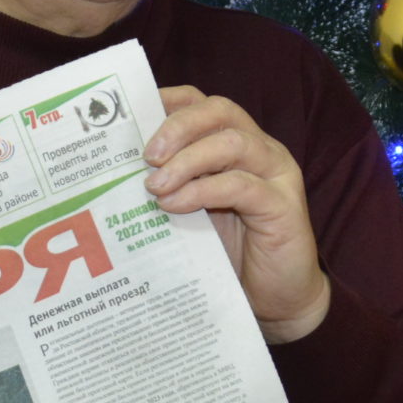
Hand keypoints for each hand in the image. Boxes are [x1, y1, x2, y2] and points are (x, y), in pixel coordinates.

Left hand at [148, 86, 330, 342]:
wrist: (277, 300)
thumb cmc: (231, 255)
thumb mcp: (192, 213)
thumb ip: (171, 186)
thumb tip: (119, 172)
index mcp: (236, 145)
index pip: (203, 104)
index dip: (168, 102)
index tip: (131, 116)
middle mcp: (260, 150)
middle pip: (220, 111)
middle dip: (177, 126)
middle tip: (146, 155)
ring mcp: (276, 175)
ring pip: (232, 142)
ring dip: (187, 160)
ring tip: (155, 185)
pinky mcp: (284, 206)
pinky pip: (242, 185)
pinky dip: (203, 191)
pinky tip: (176, 205)